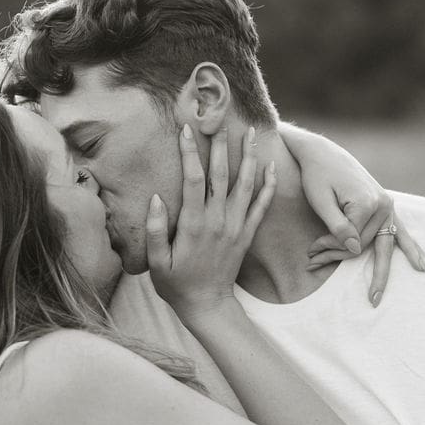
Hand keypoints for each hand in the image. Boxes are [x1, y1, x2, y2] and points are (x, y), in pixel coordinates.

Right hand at [146, 124, 275, 320]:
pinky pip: (261, 205)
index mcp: (194, 224)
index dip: (190, 153)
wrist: (207, 305)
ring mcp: (236, 226)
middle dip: (220, 145)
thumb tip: (156, 198)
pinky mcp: (247, 234)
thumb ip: (153, 230)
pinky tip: (270, 166)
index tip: (186, 129)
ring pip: (245, 184)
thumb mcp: (156, 262)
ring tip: (250, 132)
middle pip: (222, 175)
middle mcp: (218, 221)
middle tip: (220, 119)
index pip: (193, 180)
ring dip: (248, 156)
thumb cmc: (176, 284)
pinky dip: (268, 185)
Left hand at [300, 147, 424, 306]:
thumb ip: (337, 226)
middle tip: (313, 262)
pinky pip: (401, 233)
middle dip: (339, 256)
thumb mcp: (320, 200)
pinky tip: (420, 267)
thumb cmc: (317, 176)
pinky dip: (409, 250)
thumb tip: (355, 249)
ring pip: (379, 245)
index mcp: (366, 203)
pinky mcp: (386, 206)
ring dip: (369, 265)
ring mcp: (388, 206)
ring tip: (374, 297)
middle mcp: (384, 205)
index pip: (350, 242)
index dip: (328, 250)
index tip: (309, 252)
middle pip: (364, 246)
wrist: (323, 154)